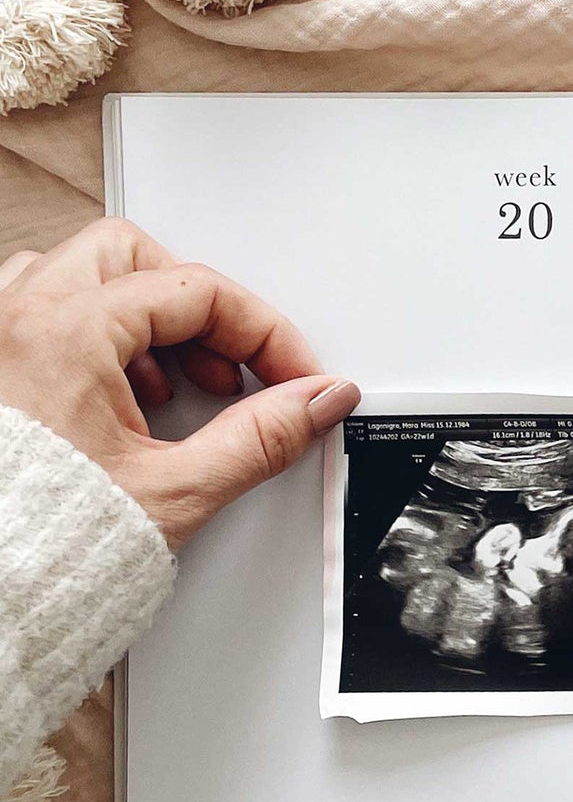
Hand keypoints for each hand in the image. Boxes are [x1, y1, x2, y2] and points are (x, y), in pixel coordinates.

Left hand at [0, 218, 358, 546]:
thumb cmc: (41, 543)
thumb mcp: (175, 491)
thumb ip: (260, 438)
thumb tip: (315, 402)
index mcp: (64, 334)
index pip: (197, 292)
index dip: (265, 333)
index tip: (295, 376)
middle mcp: (19, 320)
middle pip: (136, 259)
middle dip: (200, 309)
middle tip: (235, 367)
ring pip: (84, 276)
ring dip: (144, 318)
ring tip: (177, 384)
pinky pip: (45, 312)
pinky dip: (96, 336)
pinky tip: (125, 393)